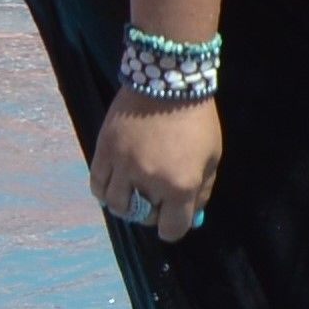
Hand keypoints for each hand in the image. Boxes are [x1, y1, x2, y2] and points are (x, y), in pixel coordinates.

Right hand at [92, 88, 221, 244]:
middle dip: (151, 212)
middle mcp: (148, 180)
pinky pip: (97, 184)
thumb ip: (202, 191)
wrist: (168, 79)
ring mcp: (123, 165)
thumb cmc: (196, 120)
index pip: (172, 229)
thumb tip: (193, 216)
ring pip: (115, 204)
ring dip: (125, 204)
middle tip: (155, 199)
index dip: (173, 227)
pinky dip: (104, 190)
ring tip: (132, 192)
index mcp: (180, 185)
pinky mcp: (104, 150)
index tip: (172, 218)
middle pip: (142, 217)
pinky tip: (114, 184)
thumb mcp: (211, 158)